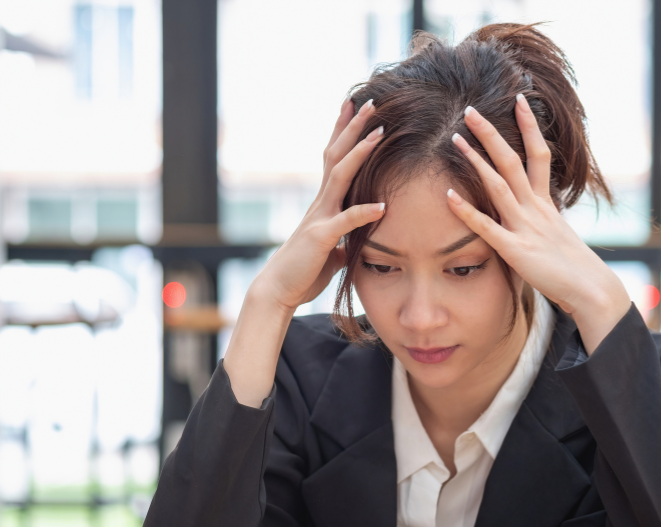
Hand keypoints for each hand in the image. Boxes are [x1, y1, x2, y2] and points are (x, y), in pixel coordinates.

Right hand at [251, 97, 386, 312]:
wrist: (278, 290)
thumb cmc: (303, 271)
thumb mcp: (330, 250)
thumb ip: (343, 239)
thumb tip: (354, 239)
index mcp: (323, 203)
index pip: (335, 159)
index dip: (345, 132)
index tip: (357, 107)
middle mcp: (320, 203)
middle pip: (336, 155)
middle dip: (353, 128)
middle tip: (370, 101)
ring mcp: (319, 217)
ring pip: (339, 176)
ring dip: (359, 153)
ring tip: (378, 133)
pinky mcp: (321, 237)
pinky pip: (345, 222)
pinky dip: (364, 212)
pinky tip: (382, 205)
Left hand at [445, 95, 630, 353]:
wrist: (592, 290)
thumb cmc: (572, 267)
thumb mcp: (556, 235)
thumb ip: (541, 220)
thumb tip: (530, 213)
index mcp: (546, 203)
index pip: (539, 154)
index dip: (529, 127)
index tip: (519, 100)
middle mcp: (536, 208)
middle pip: (513, 161)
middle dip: (492, 134)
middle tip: (470, 110)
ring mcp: (526, 226)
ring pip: (499, 185)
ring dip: (476, 161)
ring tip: (456, 138)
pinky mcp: (515, 249)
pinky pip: (487, 226)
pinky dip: (467, 210)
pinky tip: (448, 194)